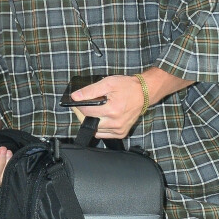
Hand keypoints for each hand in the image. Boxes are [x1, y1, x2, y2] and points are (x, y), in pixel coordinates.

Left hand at [71, 68, 192, 138]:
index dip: (79, 106)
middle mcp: (116, 123)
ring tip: (98, 111)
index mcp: (112, 110)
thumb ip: (90, 91)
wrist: (143, 93)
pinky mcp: (121, 134)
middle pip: (90, 123)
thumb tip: (75, 97)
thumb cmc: (127, 87)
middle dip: (85, 114)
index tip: (78, 101)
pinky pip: (103, 134)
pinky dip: (100, 127)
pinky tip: (104, 118)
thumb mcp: (108, 83)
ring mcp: (119, 130)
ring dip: (93, 121)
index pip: (87, 112)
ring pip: (95, 130)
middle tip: (89, 105)